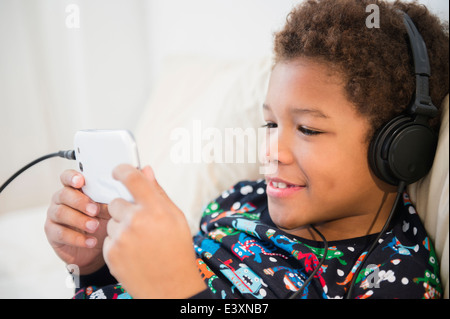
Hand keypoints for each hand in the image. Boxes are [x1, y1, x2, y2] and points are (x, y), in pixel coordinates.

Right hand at [45, 170, 109, 274]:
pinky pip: (60, 234)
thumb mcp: (111, 209)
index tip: (80, 181)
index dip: (72, 177)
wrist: (98, 249)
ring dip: (79, 220)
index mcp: (76, 189)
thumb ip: (115, 197)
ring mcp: (55, 216)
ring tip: (94, 226)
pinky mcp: (53, 233)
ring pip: (61, 213)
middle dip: (80, 202)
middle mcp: (62, 200)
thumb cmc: (104, 223)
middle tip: (95, 210)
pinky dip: (77, 238)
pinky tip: (91, 241)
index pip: (68, 177)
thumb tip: (129, 186)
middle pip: (64, 194)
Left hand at [103, 164, 205, 297]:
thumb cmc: (177, 251)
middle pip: (116, 201)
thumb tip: (146, 169)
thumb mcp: (175, 218)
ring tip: (140, 242)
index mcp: (155, 208)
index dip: (122, 170)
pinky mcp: (110, 252)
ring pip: (112, 221)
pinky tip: (133, 252)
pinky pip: (108, 238)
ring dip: (121, 227)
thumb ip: (157, 192)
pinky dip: (117, 243)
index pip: (131, 178)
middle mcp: (136, 220)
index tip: (118, 170)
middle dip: (125, 209)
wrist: (171, 288)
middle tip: (141, 223)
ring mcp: (121, 237)